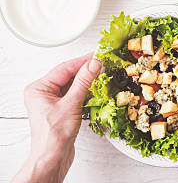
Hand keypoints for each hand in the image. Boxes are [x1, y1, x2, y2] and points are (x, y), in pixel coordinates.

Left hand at [12, 53, 101, 182]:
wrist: (52, 158)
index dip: (83, 61)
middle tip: (102, 63)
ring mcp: (51, 101)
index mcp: (39, 88)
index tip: (98, 55)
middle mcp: (43, 93)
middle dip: (86, 70)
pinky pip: (74, 94)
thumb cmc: (53, 136)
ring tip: (101, 75)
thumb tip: (93, 64)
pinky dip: (85, 91)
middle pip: (68, 74)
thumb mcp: (71, 104)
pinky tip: (95, 90)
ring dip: (87, 81)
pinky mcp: (60, 109)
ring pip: (72, 84)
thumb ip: (84, 82)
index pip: (64, 68)